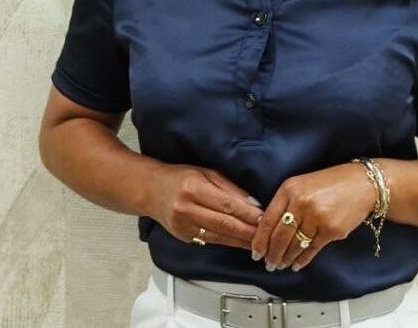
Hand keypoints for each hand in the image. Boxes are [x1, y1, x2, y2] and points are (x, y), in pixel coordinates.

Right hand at [145, 164, 263, 249]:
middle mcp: (186, 208)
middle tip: (267, 237)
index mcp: (194, 188)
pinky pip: (210, 241)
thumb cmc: (180, 177)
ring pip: (218, 237)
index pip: (227, 204)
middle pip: (224, 224)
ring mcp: (183, 225)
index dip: (248, 214)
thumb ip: (230, 188)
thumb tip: (254, 203)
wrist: (150, 190)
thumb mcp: (206, 173)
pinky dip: (228, 243)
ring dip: (241, 242)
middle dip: (248, 232)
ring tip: (259, 244)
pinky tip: (241, 244)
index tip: (265, 218)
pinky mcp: (183, 236)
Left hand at [252, 161, 377, 271]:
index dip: (259, 241)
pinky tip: (297, 264)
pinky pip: (312, 250)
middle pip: (279, 237)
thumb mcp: (302, 185)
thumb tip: (267, 230)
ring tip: (282, 264)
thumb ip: (285, 203)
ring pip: (295, 246)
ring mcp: (317, 217)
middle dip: (272, 255)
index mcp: (289, 189)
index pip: (267, 220)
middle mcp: (301, 202)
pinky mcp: (332, 229)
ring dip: (286, 259)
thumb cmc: (332, 184)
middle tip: (269, 264)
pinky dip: (303, 260)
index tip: (256, 253)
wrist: (363, 183)